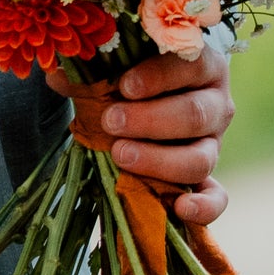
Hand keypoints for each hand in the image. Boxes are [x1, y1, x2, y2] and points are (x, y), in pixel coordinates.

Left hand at [71, 42, 232, 231]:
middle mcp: (216, 105)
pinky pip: (217, 198)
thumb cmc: (132, 82)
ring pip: (201, 158)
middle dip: (150, 120)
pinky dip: (204, 207)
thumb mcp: (116, 71)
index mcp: (200, 67)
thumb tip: (56, 76)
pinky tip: (180, 208)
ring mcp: (214, 145)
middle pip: (194, 115)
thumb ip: (93, 73)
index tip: (124, 86)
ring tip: (120, 154)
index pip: (188, 67)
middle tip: (111, 122)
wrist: (148, 109)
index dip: (158, 77)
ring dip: (160, 160)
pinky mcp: (209, 179)